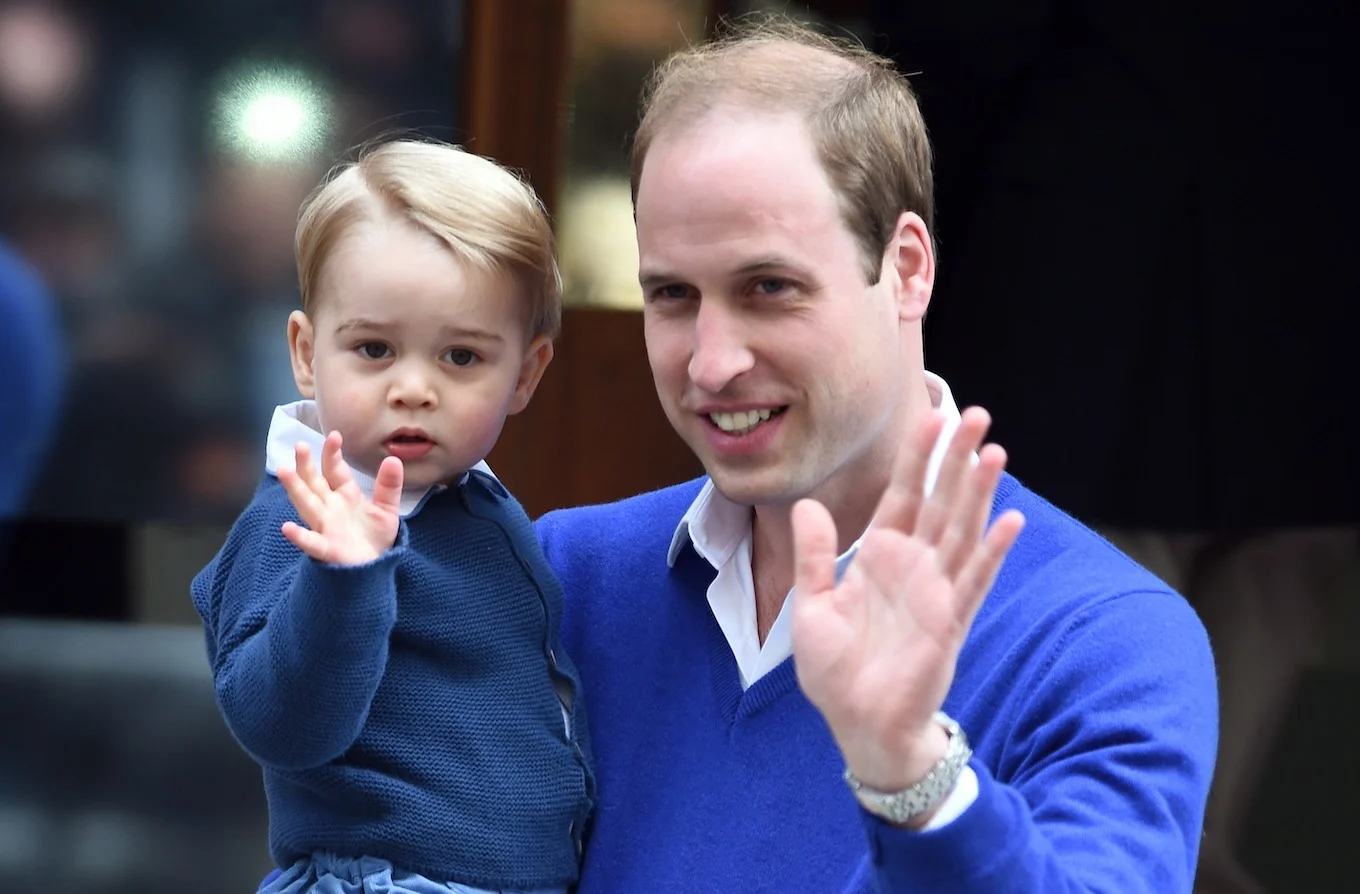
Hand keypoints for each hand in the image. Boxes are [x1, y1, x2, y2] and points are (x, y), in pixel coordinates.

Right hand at [277, 432, 403, 565]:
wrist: (376, 566)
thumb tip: (394, 458)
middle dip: (307, 465)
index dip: (332, 454)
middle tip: (300, 445)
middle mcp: (330, 508)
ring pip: (307, 505)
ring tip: (284, 471)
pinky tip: (287, 528)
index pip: (335, 471)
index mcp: (345, 495)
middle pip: (314, 483)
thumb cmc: (375, 536)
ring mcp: (325, 527)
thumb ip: (389, 485)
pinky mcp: (327, 549)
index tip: (334, 436)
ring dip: (295, 489)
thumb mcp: (387, 508)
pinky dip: (300, 537)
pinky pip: (311, 543)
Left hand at [791, 407, 1024, 805]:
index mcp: (879, 557)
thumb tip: (809, 505)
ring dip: (980, 493)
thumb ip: (814, 556)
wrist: (858, 724)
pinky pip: (974, 580)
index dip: (916, 458)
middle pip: (939, 501)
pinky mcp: (949, 621)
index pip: (902, 495)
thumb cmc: (836, 670)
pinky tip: (1011, 520)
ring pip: (962, 530)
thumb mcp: (812, 606)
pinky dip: (992, 552)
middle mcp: (913, 566)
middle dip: (957, 459)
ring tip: (996, 451)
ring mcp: (935, 591)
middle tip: (978, 415)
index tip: (930, 417)